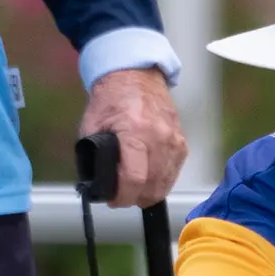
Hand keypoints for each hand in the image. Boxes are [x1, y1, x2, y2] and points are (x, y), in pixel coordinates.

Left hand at [81, 67, 187, 207]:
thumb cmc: (111, 98)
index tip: (113, 200)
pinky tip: (149, 179)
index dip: (122, 196)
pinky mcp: (182, 142)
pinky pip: (174, 172)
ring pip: (166, 183)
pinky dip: (162, 181)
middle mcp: (159, 137)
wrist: (135, 75)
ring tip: (134, 189)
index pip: (135, 179)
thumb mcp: (92, 126)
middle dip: (134, 197)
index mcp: (135, 131)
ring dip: (149, 192)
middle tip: (121, 196)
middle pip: (153, 186)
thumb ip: (94, 155)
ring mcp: (174, 140)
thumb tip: (97, 183)